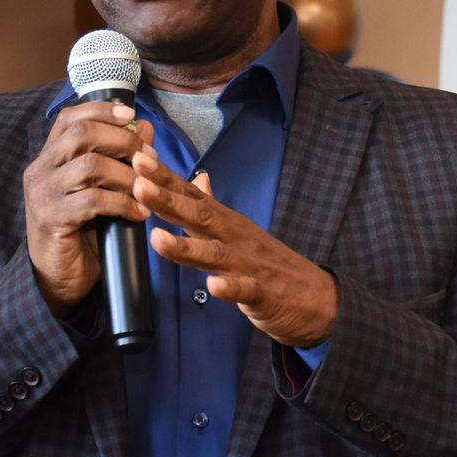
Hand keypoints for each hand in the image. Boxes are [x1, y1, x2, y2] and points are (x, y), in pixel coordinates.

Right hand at [23, 102, 156, 310]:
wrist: (58, 277)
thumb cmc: (82, 231)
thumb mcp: (101, 189)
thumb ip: (119, 158)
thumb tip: (145, 127)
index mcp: (49, 158)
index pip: (70, 118)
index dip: (101, 110)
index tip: (131, 115)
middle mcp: (41, 170)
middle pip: (82, 134)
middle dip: (123, 141)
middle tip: (148, 158)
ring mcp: (43, 194)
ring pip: (90, 166)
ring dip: (127, 175)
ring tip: (147, 189)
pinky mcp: (52, 219)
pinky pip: (93, 201)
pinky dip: (123, 203)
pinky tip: (139, 214)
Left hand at [131, 151, 339, 346]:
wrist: (318, 298)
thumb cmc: (271, 264)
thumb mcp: (239, 231)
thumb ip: (212, 207)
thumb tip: (195, 180)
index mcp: (226, 223)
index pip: (192, 195)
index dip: (164, 179)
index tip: (138, 158)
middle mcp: (236, 238)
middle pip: (199, 217)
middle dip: (168, 201)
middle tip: (138, 184)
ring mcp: (250, 265)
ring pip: (214, 253)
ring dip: (186, 246)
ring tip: (158, 239)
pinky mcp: (263, 293)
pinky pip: (244, 290)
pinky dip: (228, 288)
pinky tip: (213, 286)